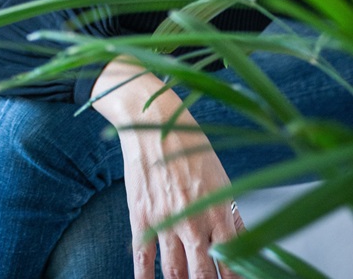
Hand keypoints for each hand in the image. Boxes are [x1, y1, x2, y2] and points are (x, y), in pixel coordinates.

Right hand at [92, 62, 244, 278]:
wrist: (153, 122)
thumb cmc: (190, 146)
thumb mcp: (221, 179)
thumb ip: (231, 216)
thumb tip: (243, 245)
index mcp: (219, 211)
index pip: (232, 263)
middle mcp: (194, 222)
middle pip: (204, 276)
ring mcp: (166, 222)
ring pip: (175, 274)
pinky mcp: (142, 218)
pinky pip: (143, 259)